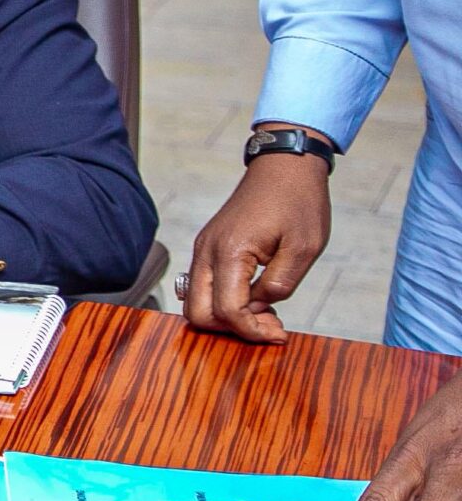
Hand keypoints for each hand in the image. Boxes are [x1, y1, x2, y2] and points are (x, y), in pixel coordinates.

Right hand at [183, 136, 331, 343]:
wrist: (283, 166)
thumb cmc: (298, 202)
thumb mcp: (304, 249)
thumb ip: (279, 285)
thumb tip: (257, 309)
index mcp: (230, 251)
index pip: (228, 310)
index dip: (253, 331)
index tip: (280, 333)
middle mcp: (207, 251)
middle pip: (198, 313)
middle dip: (232, 329)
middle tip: (269, 325)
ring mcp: (203, 248)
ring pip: (195, 302)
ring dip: (227, 317)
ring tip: (264, 312)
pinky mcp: (208, 247)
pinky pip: (203, 286)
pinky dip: (223, 301)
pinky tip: (254, 297)